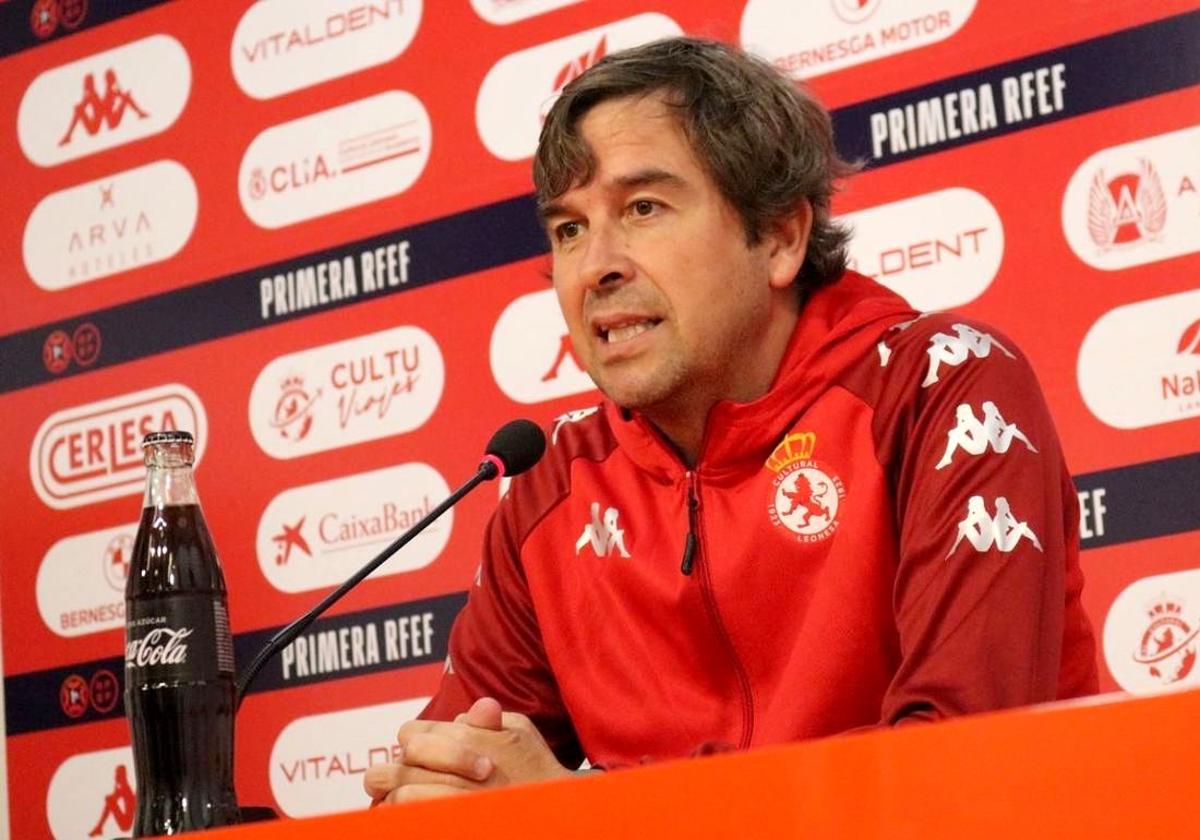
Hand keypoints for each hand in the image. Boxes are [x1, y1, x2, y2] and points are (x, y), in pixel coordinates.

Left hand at [364, 698, 571, 805]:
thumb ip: (489, 718)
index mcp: (466, 739)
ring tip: (405, 803)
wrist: (553, 812)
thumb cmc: (536, 769)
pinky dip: (404, 819)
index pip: (411, 734)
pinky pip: (409, 822)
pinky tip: (413, 817)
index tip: (419, 755)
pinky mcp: (449, 822)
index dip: (412, 743)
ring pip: (397, 799)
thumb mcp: (520, 731)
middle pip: (393, 769)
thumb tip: (463, 715)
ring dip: (395, 801)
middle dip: (391, 774)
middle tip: (399, 781)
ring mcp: (449, 802)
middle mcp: (453, 769)